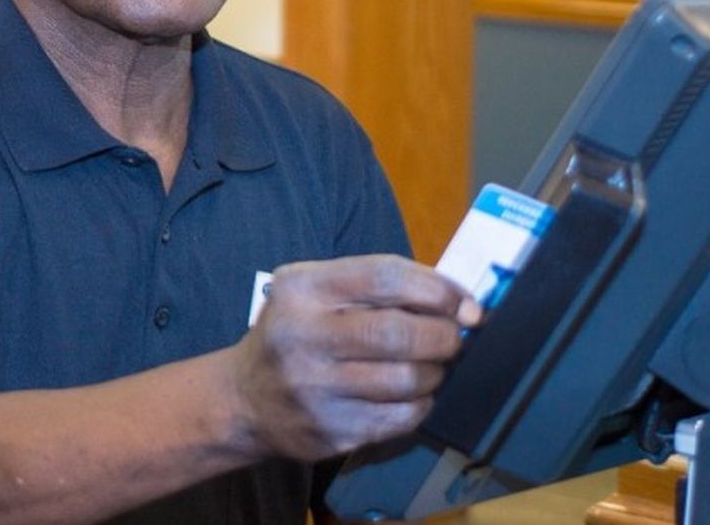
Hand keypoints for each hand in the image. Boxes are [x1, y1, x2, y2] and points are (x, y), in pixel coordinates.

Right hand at [229, 254, 480, 460]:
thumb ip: (378, 285)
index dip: (437, 289)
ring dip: (435, 372)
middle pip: (398, 333)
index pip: (385, 277)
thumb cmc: (299, 332)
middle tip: (455, 338)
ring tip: (434, 366)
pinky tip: (414, 396)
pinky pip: (398, 419)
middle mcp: (303, 336)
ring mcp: (313, 389)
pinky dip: (421, 405)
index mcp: (303, 288)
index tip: (466, 303)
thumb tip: (461, 301)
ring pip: (405, 380)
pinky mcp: (328, 432)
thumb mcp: (318, 290)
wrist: (244, 400)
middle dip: (444, 336)